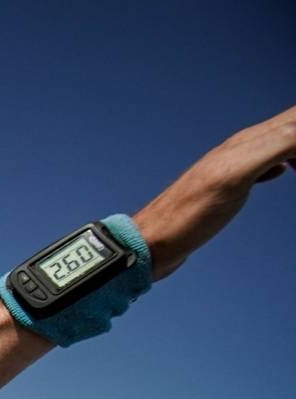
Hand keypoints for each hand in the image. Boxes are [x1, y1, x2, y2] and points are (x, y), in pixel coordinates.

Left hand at [137, 104, 294, 280]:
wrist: (152, 243)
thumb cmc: (190, 214)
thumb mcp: (237, 176)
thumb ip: (274, 146)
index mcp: (246, 142)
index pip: (294, 119)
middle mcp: (240, 148)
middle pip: (289, 126)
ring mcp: (233, 167)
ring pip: (278, 144)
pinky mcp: (227, 186)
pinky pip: (263, 163)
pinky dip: (283, 162)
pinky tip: (283, 172)